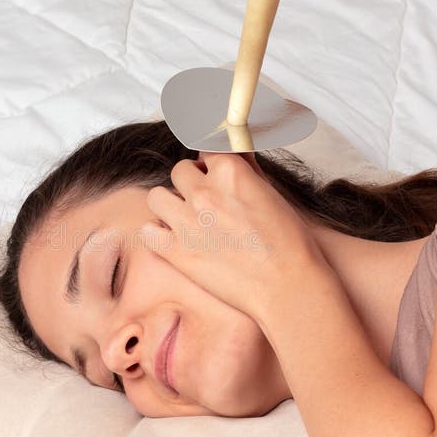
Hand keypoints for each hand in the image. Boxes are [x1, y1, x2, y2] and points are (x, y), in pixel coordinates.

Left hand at [141, 152, 330, 330]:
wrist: (287, 287)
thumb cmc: (289, 244)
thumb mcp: (271, 195)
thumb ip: (246, 170)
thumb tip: (234, 154)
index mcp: (230, 172)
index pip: (205, 150)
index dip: (209, 165)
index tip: (212, 174)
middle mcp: (205, 192)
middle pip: (180, 171)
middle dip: (190, 184)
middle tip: (203, 202)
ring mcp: (187, 221)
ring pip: (156, 196)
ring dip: (168, 205)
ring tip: (184, 219)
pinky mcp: (176, 251)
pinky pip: (148, 231)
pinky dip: (157, 234)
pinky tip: (174, 241)